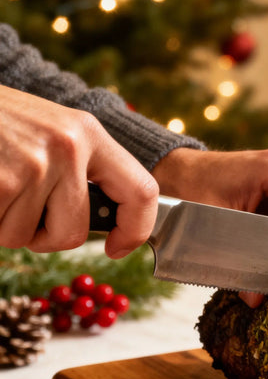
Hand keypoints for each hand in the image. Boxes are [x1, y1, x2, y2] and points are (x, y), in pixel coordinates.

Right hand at [0, 86, 157, 257]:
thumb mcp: (50, 130)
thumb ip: (81, 168)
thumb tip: (112, 219)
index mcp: (89, 133)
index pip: (142, 192)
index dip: (134, 230)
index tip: (118, 248)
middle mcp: (68, 148)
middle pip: (74, 232)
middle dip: (44, 237)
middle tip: (21, 212)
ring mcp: (33, 165)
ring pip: (26, 237)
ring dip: (5, 225)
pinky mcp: (2, 183)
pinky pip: (0, 230)